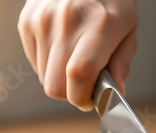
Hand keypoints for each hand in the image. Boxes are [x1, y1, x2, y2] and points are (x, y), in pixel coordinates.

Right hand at [18, 0, 137, 110]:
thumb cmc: (110, 0)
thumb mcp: (128, 29)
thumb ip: (121, 64)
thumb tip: (112, 93)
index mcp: (99, 25)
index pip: (80, 74)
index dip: (82, 97)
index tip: (90, 100)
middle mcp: (66, 21)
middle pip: (55, 86)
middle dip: (70, 93)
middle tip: (85, 83)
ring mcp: (42, 20)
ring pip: (44, 78)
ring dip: (60, 77)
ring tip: (74, 56)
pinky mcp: (27, 21)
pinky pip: (34, 62)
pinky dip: (49, 63)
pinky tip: (62, 46)